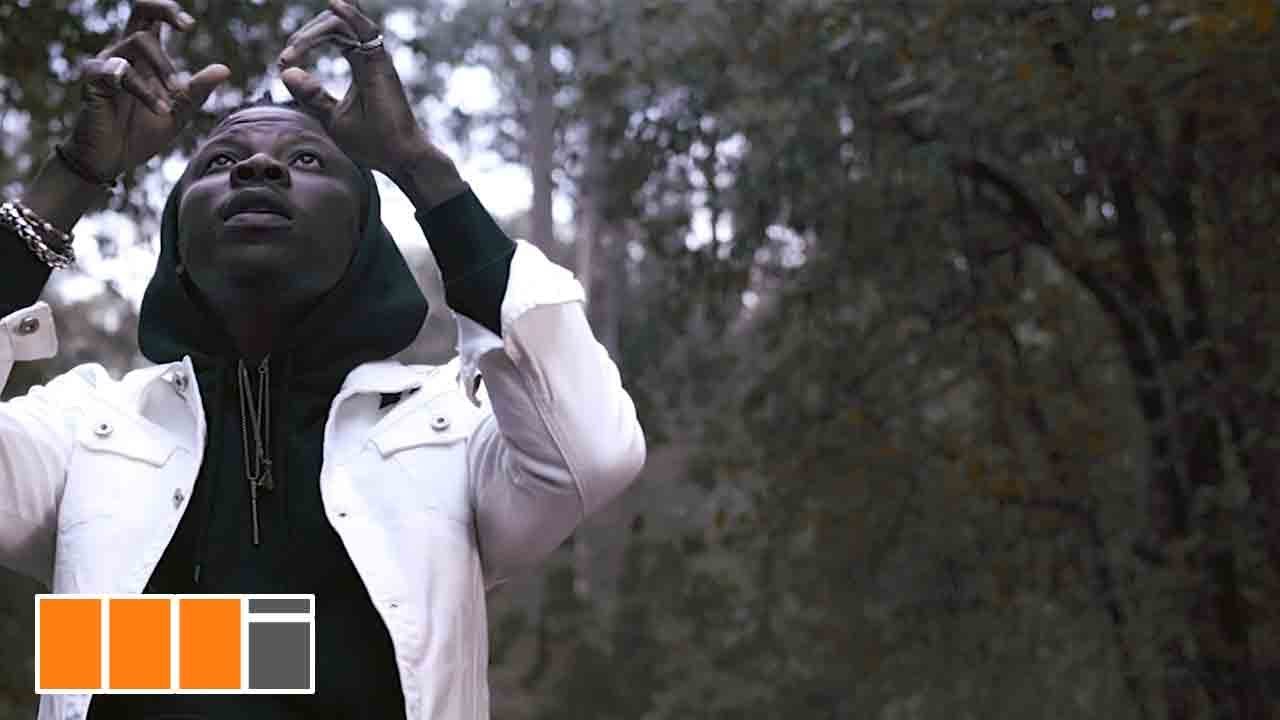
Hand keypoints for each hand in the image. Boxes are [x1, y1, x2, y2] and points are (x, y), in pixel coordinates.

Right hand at [62, 0, 229, 183]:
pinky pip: (118, 72)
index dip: (167, 10)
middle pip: (139, 11)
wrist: (113, 160)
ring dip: (162, 70)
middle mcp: (122, 52)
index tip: (188, 25)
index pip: (151, 16)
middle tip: (185, 44)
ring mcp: (105, 64)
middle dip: (165, 13)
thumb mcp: (179, 112)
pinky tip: (158, 110)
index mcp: (143, 56)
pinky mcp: (92, 81)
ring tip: (170, 103)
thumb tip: (225, 69)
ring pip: (136, 42)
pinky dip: (144, 91)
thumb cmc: (141, 133)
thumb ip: (198, 90)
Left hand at [277, 0, 454, 181]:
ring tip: (295, 46)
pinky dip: (351, 15)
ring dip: (314, 32)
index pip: (331, 35)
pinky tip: (336, 4)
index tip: (284, 63)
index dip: (305, 42)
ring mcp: (376, 58)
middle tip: (287, 57)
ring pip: (343, 26)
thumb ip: (312, 95)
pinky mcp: (381, 65)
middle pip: (334, 26)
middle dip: (306, 36)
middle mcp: (369, 56)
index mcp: (360, 64)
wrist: (398, 158)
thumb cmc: (371, 142)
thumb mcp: (331, 117)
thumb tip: (286, 73)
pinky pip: (366, 31)